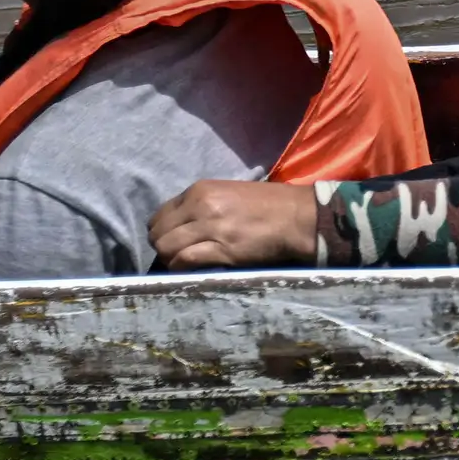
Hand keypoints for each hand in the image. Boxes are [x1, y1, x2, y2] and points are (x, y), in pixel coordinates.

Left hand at [150, 178, 317, 269]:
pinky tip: (193, 269)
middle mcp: (201, 206)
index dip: (163, 231)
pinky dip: (183, 268)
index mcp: (201, 190)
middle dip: (163, 246)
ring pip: (166, 248)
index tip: (175, 239)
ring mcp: (210, 228)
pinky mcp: (222, 250)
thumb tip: (181, 225)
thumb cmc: (270, 204)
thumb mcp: (230, 193)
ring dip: (171, 259)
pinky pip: (184, 261)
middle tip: (178, 254)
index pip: (160, 215)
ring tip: (185, 262)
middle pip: (158, 234)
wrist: (300, 217)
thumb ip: (202, 205)